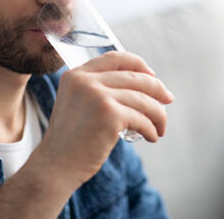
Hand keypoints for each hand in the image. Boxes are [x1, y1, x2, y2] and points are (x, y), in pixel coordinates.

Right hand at [29, 51, 173, 190]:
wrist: (55, 165)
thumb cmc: (71, 138)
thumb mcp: (77, 103)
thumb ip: (98, 88)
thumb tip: (140, 83)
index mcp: (77, 74)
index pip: (115, 57)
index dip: (137, 63)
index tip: (152, 75)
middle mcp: (86, 80)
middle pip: (134, 76)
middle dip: (156, 87)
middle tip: (168, 99)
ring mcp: (97, 95)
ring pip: (142, 98)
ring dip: (158, 113)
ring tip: (160, 126)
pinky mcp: (109, 115)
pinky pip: (141, 118)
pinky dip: (151, 128)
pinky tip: (152, 136)